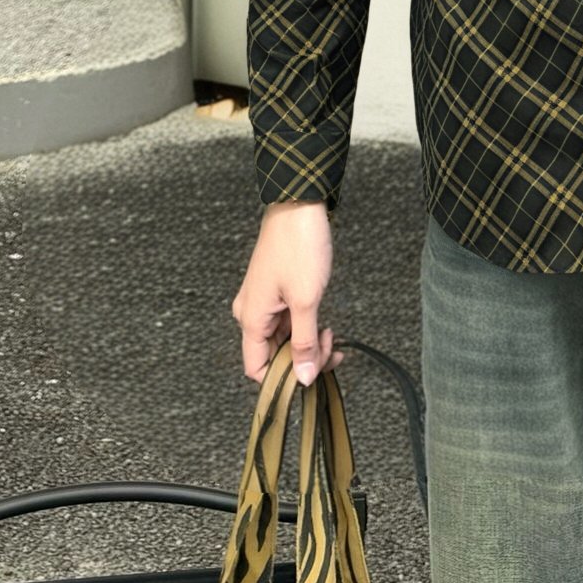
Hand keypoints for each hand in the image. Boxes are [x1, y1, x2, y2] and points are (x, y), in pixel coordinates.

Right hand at [233, 199, 346, 386]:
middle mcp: (251, 312)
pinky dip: (306, 327)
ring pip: (283, 338)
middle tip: (332, 352)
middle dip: (303, 359)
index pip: (257, 369)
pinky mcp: (276, 290)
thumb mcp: (306, 300)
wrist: (299, 203)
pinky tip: (324, 325)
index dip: (284, 379)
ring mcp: (264, 300)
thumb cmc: (298, 246)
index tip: (312, 375)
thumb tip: (303, 378)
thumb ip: (304, 343)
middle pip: (273, 354)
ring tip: (332, 336)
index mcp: (251, 318)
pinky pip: (288, 320)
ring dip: (308, 343)